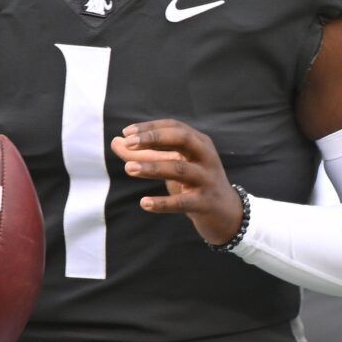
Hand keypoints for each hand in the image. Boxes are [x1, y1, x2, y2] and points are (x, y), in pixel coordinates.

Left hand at [111, 119, 241, 245]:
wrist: (226, 214)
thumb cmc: (194, 184)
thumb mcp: (173, 166)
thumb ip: (145, 154)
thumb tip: (115, 142)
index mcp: (199, 143)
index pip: (174, 127)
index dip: (150, 128)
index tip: (127, 133)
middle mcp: (206, 157)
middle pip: (182, 138)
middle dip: (154, 138)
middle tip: (129, 143)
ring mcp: (207, 179)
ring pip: (180, 169)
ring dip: (153, 167)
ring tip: (129, 168)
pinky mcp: (205, 203)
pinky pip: (182, 202)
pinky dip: (162, 203)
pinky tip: (144, 203)